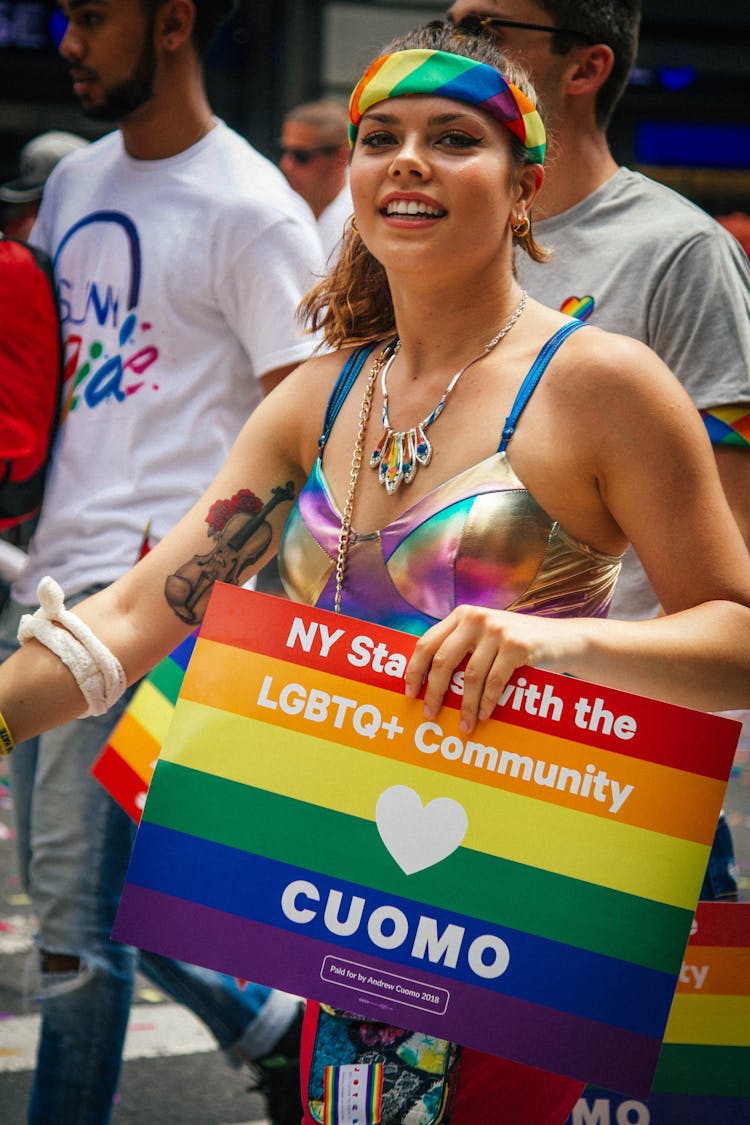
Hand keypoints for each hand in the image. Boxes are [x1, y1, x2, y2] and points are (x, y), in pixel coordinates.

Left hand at [404, 605, 576, 732]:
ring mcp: (497, 630)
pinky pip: (494, 682)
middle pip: (442, 661)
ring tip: (463, 726)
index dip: (414, 670)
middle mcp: (476, 618)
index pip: (427, 643)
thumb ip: (461, 647)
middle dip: (433, 692)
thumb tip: (425, 681)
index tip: (409, 693)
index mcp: (462, 615)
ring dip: (464, 706)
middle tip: (429, 715)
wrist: (563, 640)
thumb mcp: (486, 637)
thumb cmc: (518, 645)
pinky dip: (487, 703)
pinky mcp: (517, 645)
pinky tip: (483, 715)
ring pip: (470, 677)